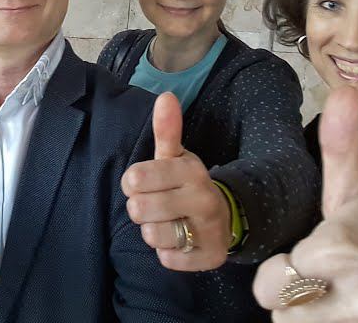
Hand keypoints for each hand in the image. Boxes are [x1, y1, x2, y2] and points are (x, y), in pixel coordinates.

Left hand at [122, 91, 231, 270]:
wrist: (224, 216)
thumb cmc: (186, 184)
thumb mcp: (175, 157)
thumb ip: (166, 130)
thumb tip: (165, 97)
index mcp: (190, 170)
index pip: (135, 178)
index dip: (132, 183)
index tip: (142, 183)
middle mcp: (203, 198)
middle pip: (139, 209)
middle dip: (140, 209)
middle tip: (155, 205)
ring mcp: (209, 229)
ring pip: (152, 236)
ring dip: (153, 232)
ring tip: (168, 223)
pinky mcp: (210, 257)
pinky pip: (168, 260)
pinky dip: (167, 254)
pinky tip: (180, 241)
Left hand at [252, 87, 357, 321]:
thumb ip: (340, 147)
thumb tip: (341, 89)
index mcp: (342, 245)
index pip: (275, 274)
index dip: (293, 268)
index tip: (320, 260)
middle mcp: (357, 286)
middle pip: (279, 309)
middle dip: (295, 301)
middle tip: (325, 287)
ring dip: (312, 320)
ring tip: (339, 303)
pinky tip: (351, 318)